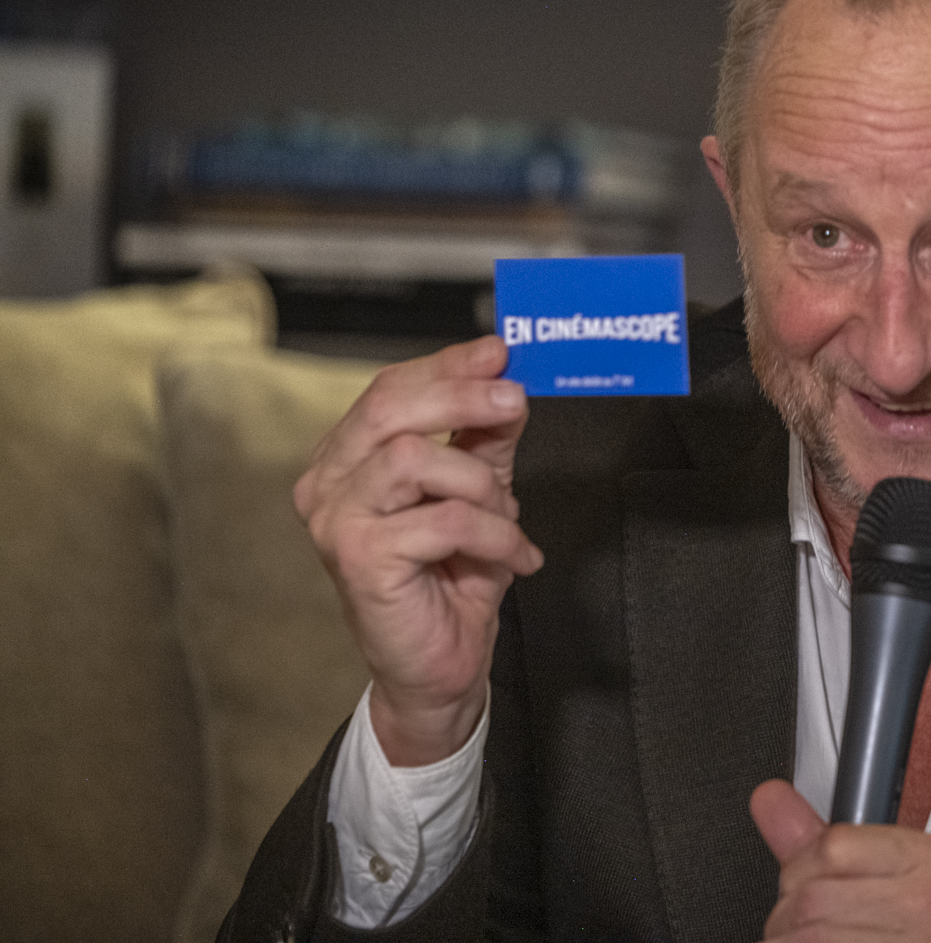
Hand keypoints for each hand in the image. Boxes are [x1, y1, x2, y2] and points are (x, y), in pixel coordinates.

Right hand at [294, 335, 541, 765]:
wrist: (440, 665)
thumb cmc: (451, 577)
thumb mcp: (479, 490)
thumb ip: (485, 437)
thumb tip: (506, 379)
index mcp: (347, 458)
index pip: (390, 389)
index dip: (447, 365)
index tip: (500, 352)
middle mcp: (327, 483)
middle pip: (390, 407)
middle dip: (463, 396)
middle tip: (515, 400)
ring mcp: (336, 521)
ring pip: (416, 457)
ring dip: (481, 483)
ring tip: (507, 517)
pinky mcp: (358, 559)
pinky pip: (444, 519)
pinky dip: (495, 533)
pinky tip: (514, 556)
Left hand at [751, 780, 930, 942]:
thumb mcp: (902, 878)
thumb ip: (825, 840)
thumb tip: (771, 799)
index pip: (834, 846)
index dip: (802, 871)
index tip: (806, 885)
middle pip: (812, 899)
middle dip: (791, 919)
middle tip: (811, 930)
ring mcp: (919, 942)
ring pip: (806, 937)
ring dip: (792, 941)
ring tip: (817, 942)